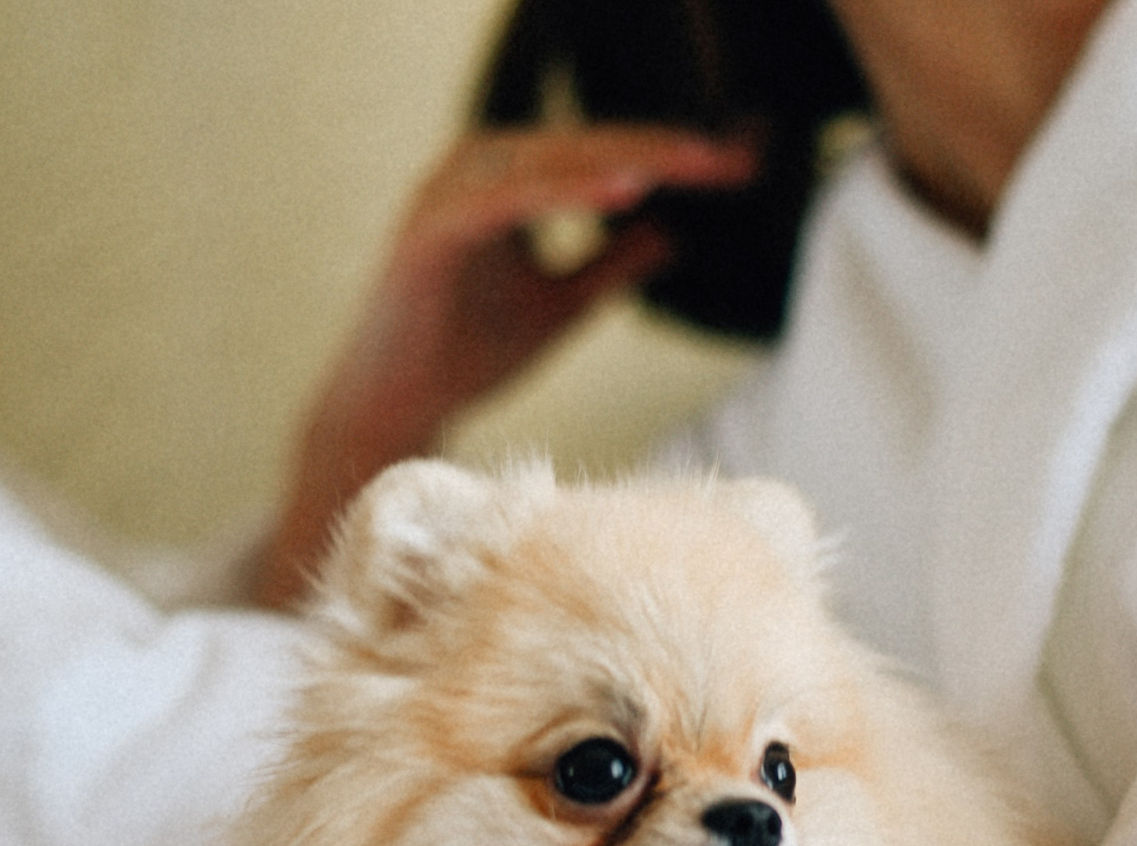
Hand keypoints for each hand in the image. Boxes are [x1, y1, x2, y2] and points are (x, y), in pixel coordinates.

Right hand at [244, 125, 758, 607]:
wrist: (395, 410)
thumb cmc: (467, 354)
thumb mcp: (561, 306)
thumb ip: (611, 266)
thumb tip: (673, 235)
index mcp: (507, 177)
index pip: (606, 155)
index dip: (675, 159)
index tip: (741, 166)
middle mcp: (477, 168)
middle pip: (589, 144)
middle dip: (666, 149)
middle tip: (736, 155)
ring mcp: (450, 191)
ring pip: (555, 159)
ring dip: (630, 157)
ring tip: (696, 161)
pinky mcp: (432, 227)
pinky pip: (512, 198)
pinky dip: (569, 190)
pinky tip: (627, 190)